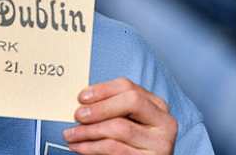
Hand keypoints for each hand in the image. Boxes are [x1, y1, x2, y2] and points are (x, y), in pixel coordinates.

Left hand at [62, 77, 176, 154]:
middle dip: (99, 108)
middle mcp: (164, 122)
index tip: (81, 97)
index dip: (102, 90)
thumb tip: (82, 102)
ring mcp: (160, 142)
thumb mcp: (124, 121)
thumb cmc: (128, 143)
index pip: (128, 87)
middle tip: (77, 116)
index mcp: (156, 105)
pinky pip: (115, 149)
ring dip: (88, 131)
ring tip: (71, 135)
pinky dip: (92, 147)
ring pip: (120, 127)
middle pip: (131, 101)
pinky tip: (79, 147)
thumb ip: (110, 109)